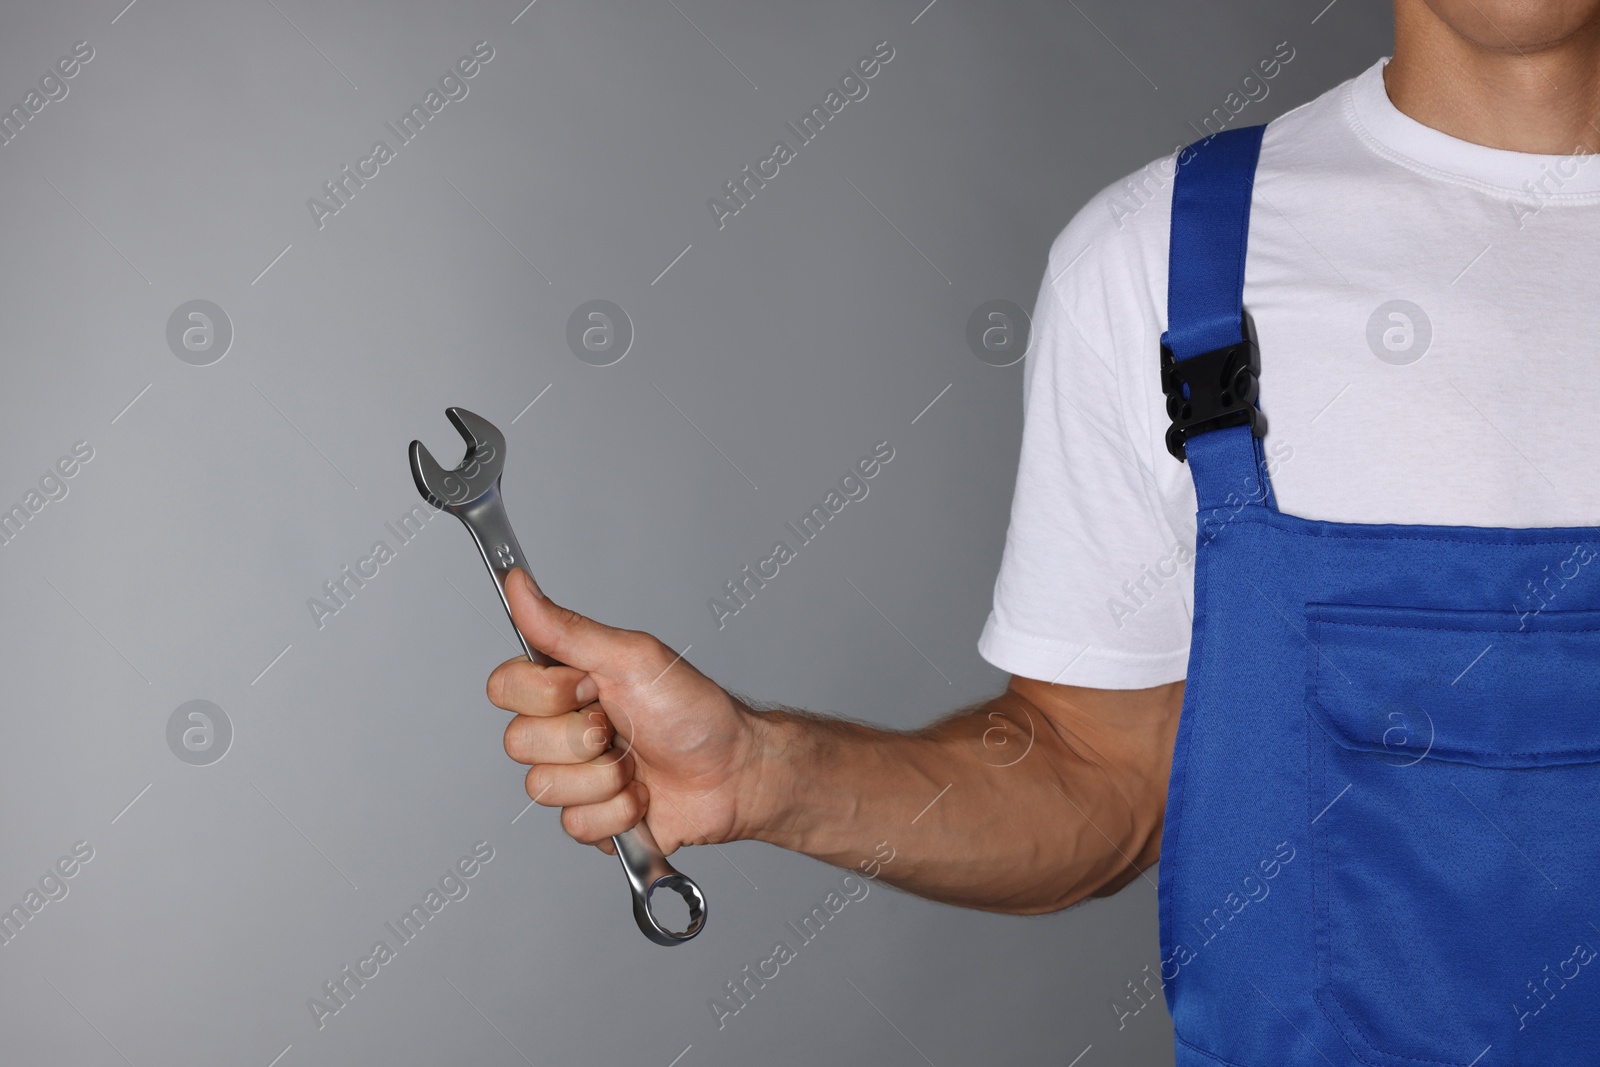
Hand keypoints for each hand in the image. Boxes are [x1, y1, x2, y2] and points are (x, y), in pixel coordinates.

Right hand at [488, 568, 763, 854]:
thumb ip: (566, 629)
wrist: (735, 773)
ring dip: (604, 777)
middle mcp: (561, 730)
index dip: (547, 693)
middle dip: (582, 737)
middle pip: (518, 742)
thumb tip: (517, 585)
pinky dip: (618, 811)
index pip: (505, 687)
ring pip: (543, 787)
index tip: (592, 687)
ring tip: (637, 764)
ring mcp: (574, 778)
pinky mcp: (590, 820)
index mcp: (564, 685)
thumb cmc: (693, 711)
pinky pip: (573, 824)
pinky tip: (642, 796)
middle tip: (620, 727)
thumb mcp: (631, 659)